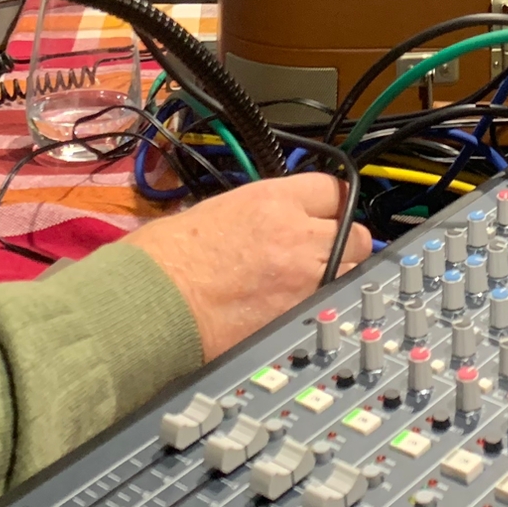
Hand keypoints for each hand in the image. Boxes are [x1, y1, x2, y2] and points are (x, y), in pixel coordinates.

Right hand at [128, 174, 372, 358]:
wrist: (150, 303)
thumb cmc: (164, 258)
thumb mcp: (213, 210)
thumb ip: (255, 212)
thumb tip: (267, 221)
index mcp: (272, 201)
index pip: (334, 189)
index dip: (334, 202)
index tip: (331, 212)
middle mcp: (296, 235)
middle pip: (357, 234)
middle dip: (345, 243)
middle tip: (326, 252)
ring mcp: (302, 280)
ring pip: (351, 274)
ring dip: (339, 277)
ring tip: (313, 283)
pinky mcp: (296, 317)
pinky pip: (329, 306)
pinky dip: (321, 307)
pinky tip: (299, 309)